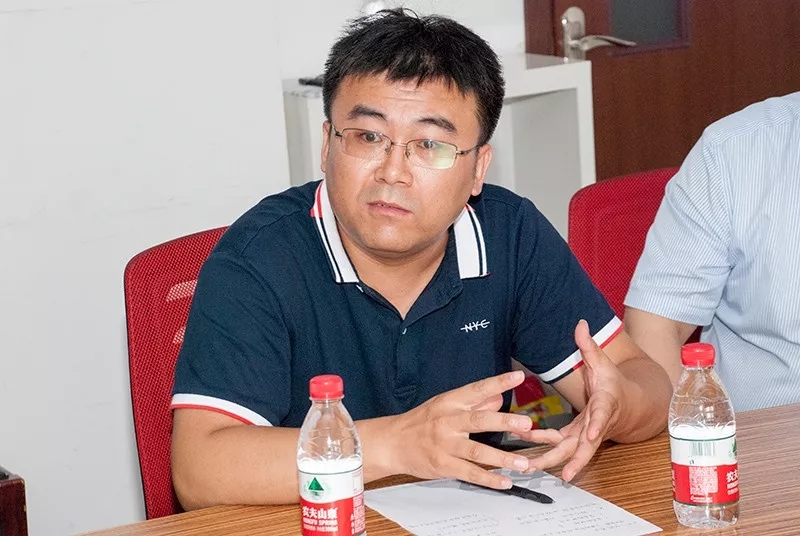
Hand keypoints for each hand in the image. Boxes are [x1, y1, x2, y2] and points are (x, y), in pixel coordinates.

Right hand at [388, 371, 533, 488]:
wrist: (391, 443)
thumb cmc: (420, 422)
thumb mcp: (444, 405)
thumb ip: (473, 403)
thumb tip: (498, 398)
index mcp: (450, 402)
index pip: (477, 389)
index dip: (498, 382)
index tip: (517, 376)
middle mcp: (448, 421)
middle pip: (478, 420)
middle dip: (504, 422)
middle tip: (526, 423)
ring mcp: (445, 445)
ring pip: (476, 451)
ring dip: (502, 458)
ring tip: (524, 463)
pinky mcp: (442, 465)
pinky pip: (469, 472)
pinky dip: (488, 478)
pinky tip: (505, 481)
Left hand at [520, 319, 626, 480]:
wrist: (630, 406)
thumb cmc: (614, 384)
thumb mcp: (603, 363)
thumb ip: (589, 346)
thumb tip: (580, 323)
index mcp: (605, 405)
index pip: (602, 416)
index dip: (596, 425)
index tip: (591, 434)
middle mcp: (596, 425)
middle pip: (585, 446)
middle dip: (572, 460)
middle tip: (561, 472)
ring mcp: (587, 435)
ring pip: (569, 453)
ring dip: (550, 461)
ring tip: (530, 468)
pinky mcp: (577, 438)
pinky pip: (560, 447)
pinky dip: (543, 449)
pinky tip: (525, 453)